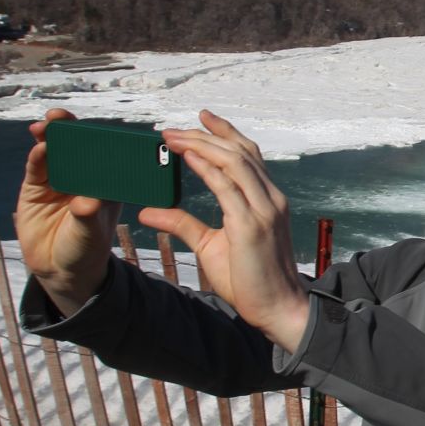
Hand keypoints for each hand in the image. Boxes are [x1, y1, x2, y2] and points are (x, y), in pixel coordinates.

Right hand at [17, 109, 121, 317]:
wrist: (60, 268)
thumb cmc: (86, 248)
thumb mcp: (90, 233)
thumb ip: (87, 216)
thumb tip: (86, 202)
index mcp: (105, 182)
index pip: (104, 153)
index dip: (99, 137)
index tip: (98, 128)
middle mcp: (82, 176)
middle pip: (76, 146)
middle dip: (69, 128)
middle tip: (61, 116)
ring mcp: (58, 179)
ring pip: (54, 151)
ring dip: (49, 136)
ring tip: (46, 125)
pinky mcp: (36, 187)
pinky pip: (36, 167)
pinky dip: (37, 156)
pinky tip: (38, 148)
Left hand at [141, 110, 310, 351]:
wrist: (277, 307)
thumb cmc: (250, 280)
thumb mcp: (210, 246)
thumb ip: (183, 225)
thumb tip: (147, 212)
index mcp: (266, 200)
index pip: (248, 155)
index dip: (225, 133)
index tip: (201, 118)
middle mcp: (270, 199)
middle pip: (240, 152)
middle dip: (205, 135)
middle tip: (171, 129)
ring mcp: (264, 210)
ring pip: (235, 162)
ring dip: (201, 145)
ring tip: (172, 138)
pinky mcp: (251, 226)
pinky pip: (227, 188)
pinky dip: (207, 168)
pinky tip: (187, 157)